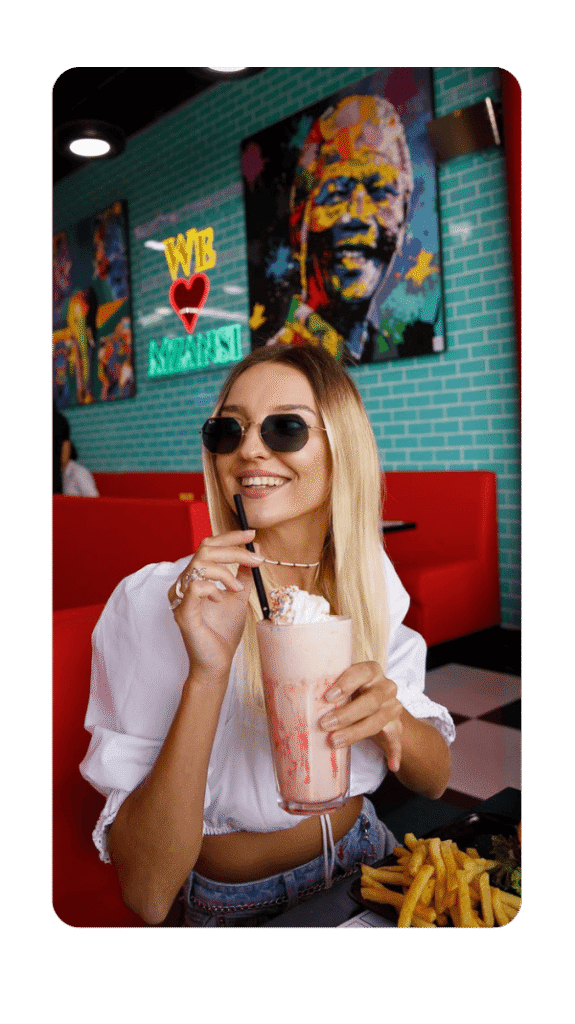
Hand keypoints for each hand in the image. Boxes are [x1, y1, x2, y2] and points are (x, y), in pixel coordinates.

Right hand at [167, 530, 263, 682]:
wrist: (218, 662)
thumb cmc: (224, 631)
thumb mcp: (239, 596)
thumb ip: (244, 573)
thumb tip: (255, 550)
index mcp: (196, 577)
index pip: (209, 546)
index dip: (230, 537)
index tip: (252, 534)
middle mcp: (185, 583)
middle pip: (205, 549)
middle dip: (234, 550)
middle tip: (256, 559)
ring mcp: (181, 597)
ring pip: (200, 563)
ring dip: (226, 572)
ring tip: (238, 589)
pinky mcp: (183, 611)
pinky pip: (196, 586)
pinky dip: (214, 588)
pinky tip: (221, 599)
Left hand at [319, 661, 403, 771]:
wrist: (377, 702)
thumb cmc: (351, 690)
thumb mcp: (343, 682)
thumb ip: (328, 685)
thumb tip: (293, 696)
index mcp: (371, 671)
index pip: (362, 672)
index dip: (346, 684)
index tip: (328, 697)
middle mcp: (385, 687)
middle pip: (370, 700)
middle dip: (346, 714)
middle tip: (324, 724)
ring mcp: (392, 706)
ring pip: (378, 721)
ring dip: (356, 733)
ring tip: (335, 742)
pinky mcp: (396, 725)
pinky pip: (396, 740)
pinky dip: (394, 752)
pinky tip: (392, 765)